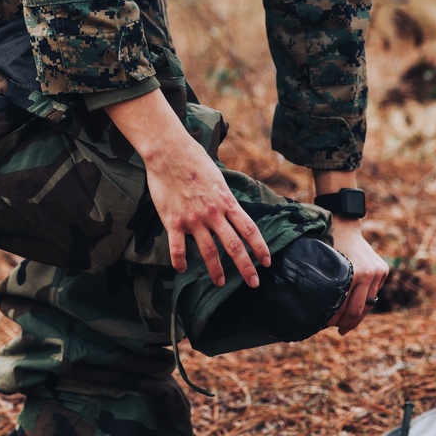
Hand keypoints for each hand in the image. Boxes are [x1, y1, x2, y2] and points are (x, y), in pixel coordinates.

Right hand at [105, 90, 270, 286]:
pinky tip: (182, 269)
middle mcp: (213, 213)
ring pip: (209, 252)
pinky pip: (178, 248)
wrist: (169, 152)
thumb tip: (231, 211)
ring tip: (220, 283)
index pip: (249, 229)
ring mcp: (193, 219)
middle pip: (234, 246)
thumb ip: (225, 198)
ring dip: (216, 271)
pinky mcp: (173, 221)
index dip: (260, 248)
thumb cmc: (194, 160)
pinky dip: (180, 262)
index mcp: (227, 201)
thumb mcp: (218, 179)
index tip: (266, 262)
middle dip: (246, 268)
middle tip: (253, 283)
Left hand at [327, 219, 389, 334]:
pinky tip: (353, 309)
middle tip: (334, 328)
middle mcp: (371, 273)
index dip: (335, 320)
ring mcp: (379, 272)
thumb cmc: (328, 244)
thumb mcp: (323, 265)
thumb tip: (314, 312)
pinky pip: (373, 294)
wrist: (345, 224)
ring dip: (356, 316)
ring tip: (343, 324)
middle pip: (359, 310)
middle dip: (345, 322)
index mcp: (356, 272)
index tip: (324, 323)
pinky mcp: (383, 270)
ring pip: (368, 304)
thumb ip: (324, 287)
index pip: (347, 308)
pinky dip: (363, 302)